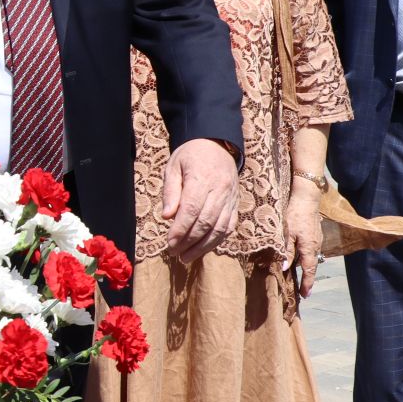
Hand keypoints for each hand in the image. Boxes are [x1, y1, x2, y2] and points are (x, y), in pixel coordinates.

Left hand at [162, 138, 238, 263]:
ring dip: (203, 246)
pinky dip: (217, 240)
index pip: (192, 209)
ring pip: (220, 228)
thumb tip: (166, 217)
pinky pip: (229, 227)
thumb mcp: (174, 166)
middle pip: (206, 222)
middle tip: (174, 253)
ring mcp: (231, 198)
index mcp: (202, 177)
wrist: (217, 145)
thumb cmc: (190, 155)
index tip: (169, 243)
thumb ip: (170, 192)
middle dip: (189, 241)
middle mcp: (221, 189)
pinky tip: (203, 249)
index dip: (180, 229)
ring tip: (186, 257)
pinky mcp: (236, 204)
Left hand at [285, 180, 323, 297]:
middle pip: (311, 266)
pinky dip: (306, 258)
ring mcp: (317, 239)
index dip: (307, 283)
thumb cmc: (295, 214)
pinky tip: (299, 258)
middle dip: (307, 278)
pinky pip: (311, 250)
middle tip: (302, 291)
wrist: (307, 197)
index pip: (309, 270)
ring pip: (311, 258)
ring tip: (300, 278)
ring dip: (306, 268)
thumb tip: (285, 268)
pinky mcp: (315, 234)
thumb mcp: (287, 233)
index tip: (306, 295)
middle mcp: (316, 246)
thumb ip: (286, 250)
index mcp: (309, 248)